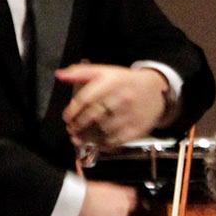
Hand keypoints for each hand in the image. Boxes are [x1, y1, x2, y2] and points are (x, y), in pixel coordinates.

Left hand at [57, 64, 172, 150]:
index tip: (67, 118)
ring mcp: (131, 114)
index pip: (87, 98)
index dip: (73, 110)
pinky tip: (97, 143)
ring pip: (104, 130)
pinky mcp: (137, 128)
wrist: (156, 90)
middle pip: (94, 115)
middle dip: (79, 125)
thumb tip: (59, 75)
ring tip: (80, 138)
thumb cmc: (126, 81)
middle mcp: (123, 97)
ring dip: (89, 137)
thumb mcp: (106, 71)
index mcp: (113, 81)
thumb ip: (81, 72)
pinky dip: (103, 144)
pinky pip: (116, 140)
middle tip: (72, 130)